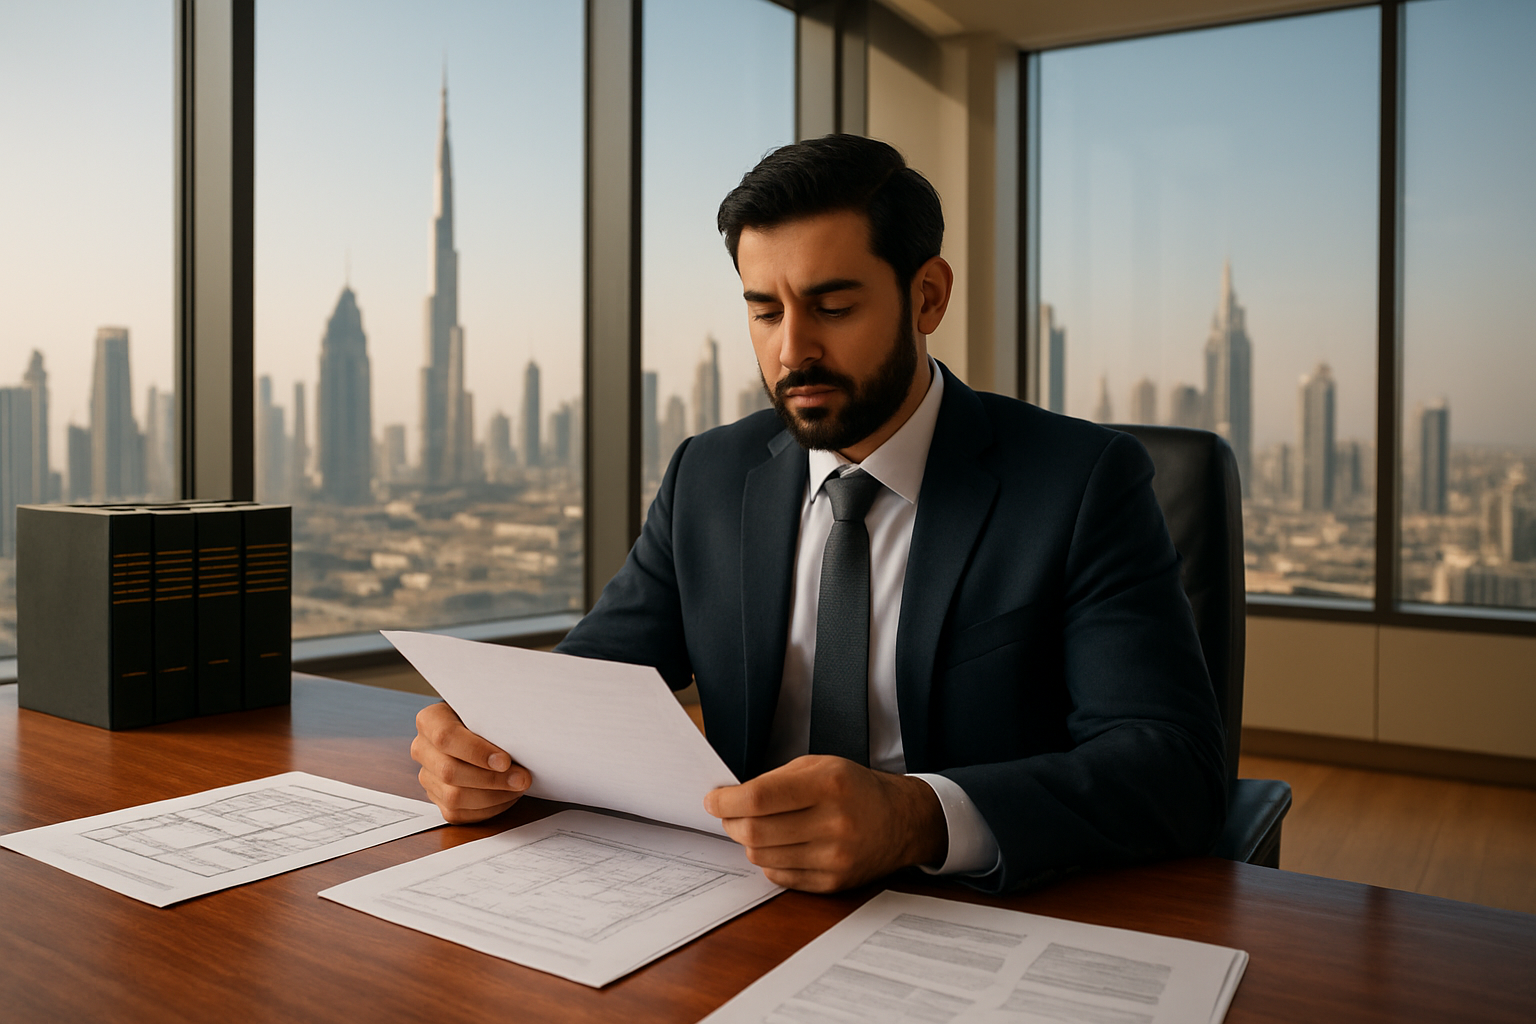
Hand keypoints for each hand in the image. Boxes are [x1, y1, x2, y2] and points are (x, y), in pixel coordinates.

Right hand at [411, 702, 529, 822]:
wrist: (481, 730)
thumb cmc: (487, 718)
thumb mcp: (488, 710)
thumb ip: (494, 721)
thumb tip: (517, 740)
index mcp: (430, 720)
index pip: (446, 736)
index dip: (476, 751)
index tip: (505, 761)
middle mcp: (422, 749)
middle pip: (449, 772)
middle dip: (491, 779)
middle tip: (521, 779)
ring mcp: (428, 776)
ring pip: (454, 797)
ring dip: (493, 796)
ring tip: (517, 787)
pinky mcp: (437, 799)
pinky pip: (459, 814)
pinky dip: (488, 809)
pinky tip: (507, 797)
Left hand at [703, 755, 946, 892]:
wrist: (900, 821)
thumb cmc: (853, 788)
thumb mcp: (819, 766)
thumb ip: (775, 780)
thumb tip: (728, 799)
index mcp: (828, 785)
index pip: (759, 798)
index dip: (726, 800)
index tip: (713, 799)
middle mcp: (834, 822)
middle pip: (755, 832)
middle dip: (731, 822)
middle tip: (729, 814)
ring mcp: (834, 857)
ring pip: (762, 857)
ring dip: (748, 842)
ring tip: (757, 828)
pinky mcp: (833, 883)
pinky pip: (779, 876)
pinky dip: (769, 861)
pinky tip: (780, 846)